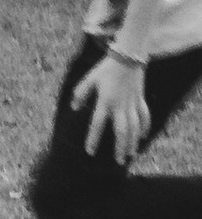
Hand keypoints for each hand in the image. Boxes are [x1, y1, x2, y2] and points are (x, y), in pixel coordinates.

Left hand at [73, 46, 153, 162]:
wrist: (128, 56)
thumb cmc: (105, 68)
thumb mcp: (89, 79)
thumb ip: (80, 94)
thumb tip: (74, 108)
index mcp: (105, 101)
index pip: (97, 125)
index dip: (93, 139)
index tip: (90, 152)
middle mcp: (120, 106)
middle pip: (121, 131)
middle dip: (120, 147)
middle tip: (119, 161)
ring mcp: (132, 104)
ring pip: (134, 128)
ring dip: (132, 142)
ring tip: (130, 155)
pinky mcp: (140, 100)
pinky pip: (144, 117)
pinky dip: (144, 127)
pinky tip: (142, 137)